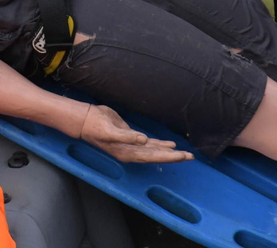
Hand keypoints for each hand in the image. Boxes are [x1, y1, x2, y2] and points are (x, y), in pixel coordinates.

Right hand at [77, 104, 192, 163]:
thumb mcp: (109, 131)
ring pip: (155, 151)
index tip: (181, 156)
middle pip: (157, 156)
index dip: (167, 157)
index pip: (152, 157)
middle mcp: (132, 152)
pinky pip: (149, 144)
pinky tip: (170, 144)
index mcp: (128, 153)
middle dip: (173, 156)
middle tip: (190, 156)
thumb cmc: (95, 126)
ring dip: (169, 152)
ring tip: (185, 154)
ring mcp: (132, 146)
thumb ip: (126, 136)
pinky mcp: (131, 137)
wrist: (85, 120)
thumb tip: (143, 140)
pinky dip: (160, 144)